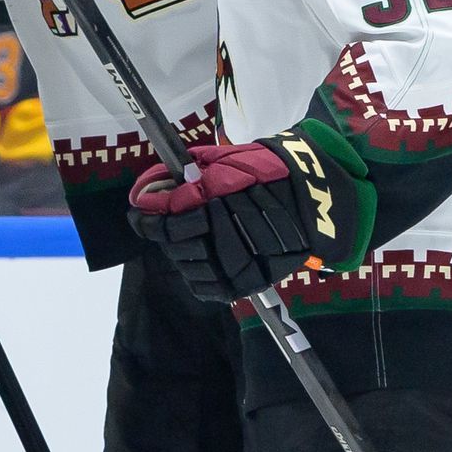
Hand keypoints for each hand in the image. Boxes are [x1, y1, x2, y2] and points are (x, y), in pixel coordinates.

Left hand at [128, 124, 373, 302]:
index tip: (139, 212)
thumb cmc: (266, 176)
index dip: (147, 220)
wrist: (313, 203)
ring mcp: (232, 269)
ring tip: (195, 237)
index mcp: (214, 212)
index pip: (164, 226)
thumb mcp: (223, 164)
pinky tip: (204, 258)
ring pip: (187, 267)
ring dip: (184, 252)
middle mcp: (221, 245)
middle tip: (174, 219)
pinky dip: (198, 274)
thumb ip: (184, 177)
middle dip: (169, 231)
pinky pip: (204, 288)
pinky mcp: (242, 286)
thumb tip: (147, 192)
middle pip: (173, 247)